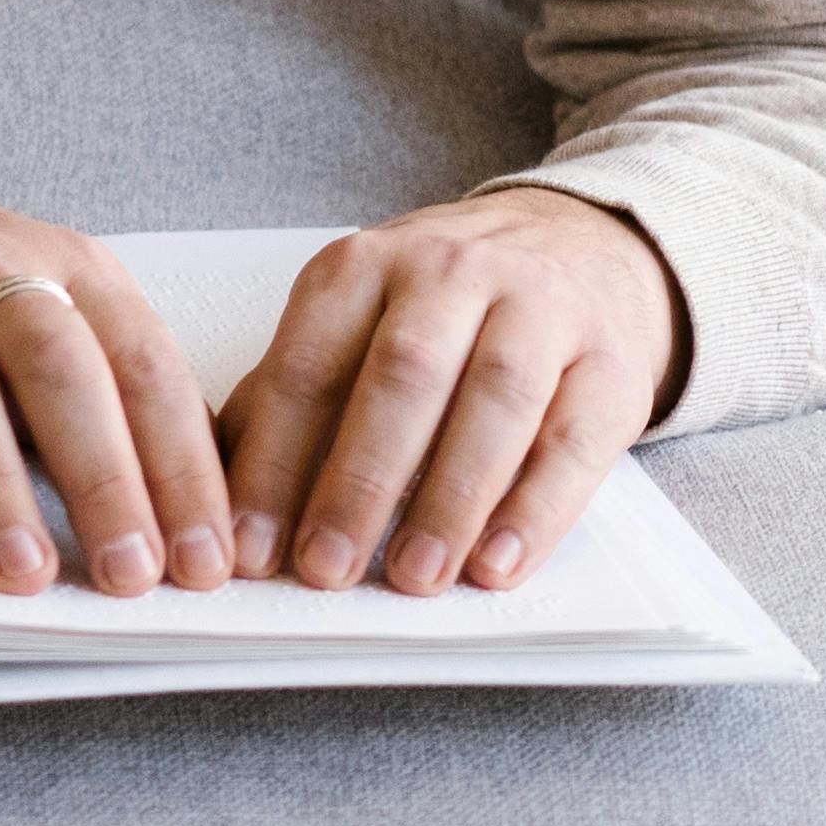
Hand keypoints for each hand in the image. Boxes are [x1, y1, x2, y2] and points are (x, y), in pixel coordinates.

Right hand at [0, 175, 234, 598]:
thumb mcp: (46, 314)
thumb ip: (113, 392)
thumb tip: (200, 511)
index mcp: (66, 265)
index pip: (142, 363)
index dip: (181, 465)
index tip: (205, 560)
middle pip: (55, 366)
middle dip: (103, 476)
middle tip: (130, 576)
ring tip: (26, 572)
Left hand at [217, 189, 683, 596]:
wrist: (580, 249)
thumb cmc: (445, 309)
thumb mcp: (360, 323)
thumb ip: (293, 398)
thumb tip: (217, 496)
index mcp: (368, 265)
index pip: (310, 364)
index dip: (275, 460)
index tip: (249, 546)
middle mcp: (453, 271)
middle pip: (403, 374)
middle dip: (358, 479)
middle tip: (325, 568)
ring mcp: (539, 308)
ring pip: (494, 398)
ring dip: (448, 497)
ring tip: (413, 577)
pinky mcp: (608, 361)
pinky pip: (573, 436)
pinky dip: (535, 507)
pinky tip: (498, 563)